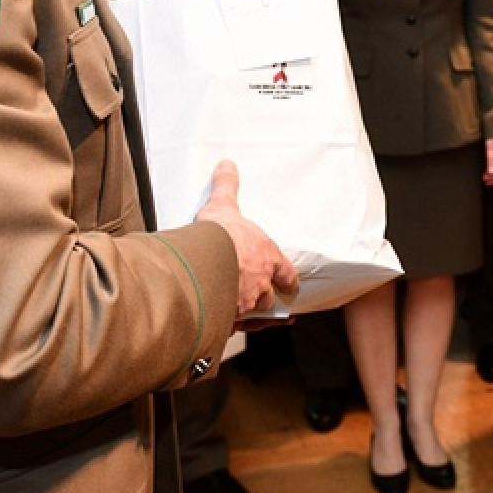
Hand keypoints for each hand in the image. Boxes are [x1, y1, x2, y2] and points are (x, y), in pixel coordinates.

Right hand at [195, 160, 298, 314]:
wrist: (202, 259)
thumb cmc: (218, 233)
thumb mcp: (224, 205)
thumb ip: (227, 185)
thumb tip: (227, 163)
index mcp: (267, 258)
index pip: (287, 275)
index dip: (288, 280)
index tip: (290, 285)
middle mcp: (260, 284)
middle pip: (269, 299)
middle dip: (266, 300)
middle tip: (261, 299)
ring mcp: (244, 304)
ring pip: (252, 316)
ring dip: (249, 315)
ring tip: (243, 315)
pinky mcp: (227, 319)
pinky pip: (233, 329)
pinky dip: (230, 328)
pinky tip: (225, 329)